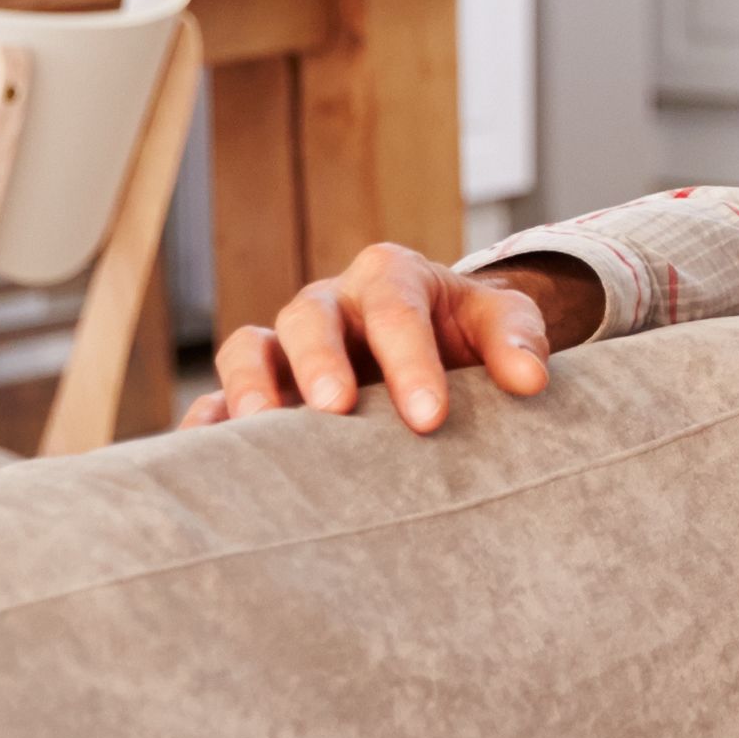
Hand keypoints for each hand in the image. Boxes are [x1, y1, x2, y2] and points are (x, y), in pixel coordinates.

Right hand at [188, 245, 601, 433]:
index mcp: (392, 277)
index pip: (397, 310)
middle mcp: (330, 303)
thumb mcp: (503, 321)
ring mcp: (286, 343)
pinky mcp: (260, 385)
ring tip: (263, 433)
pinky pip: (217, 398)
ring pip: (248, 349)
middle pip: (309, 319)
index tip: (430, 417)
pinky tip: (209, 461)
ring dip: (250, 388)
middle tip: (337, 411)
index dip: (411, 362)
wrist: (442, 341)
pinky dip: (207, 423)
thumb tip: (531, 381)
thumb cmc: (471, 332)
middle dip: (322, 363)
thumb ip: (519, 341)